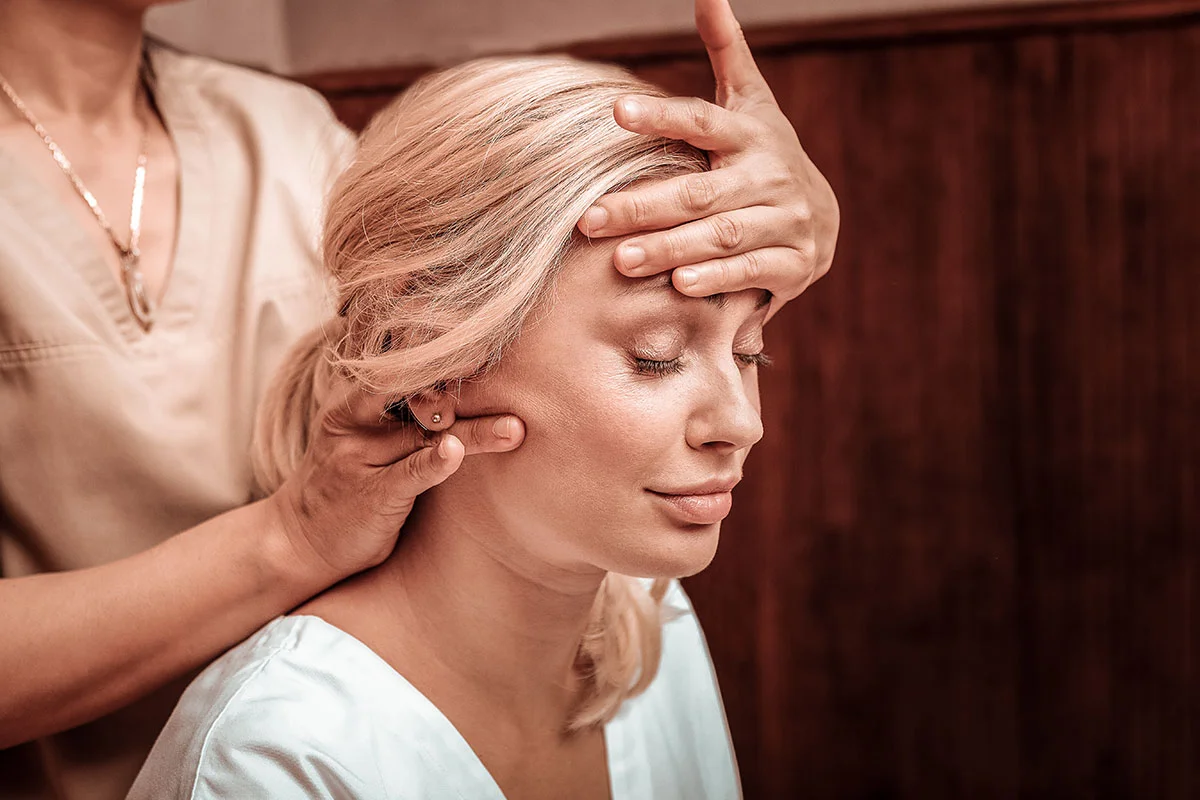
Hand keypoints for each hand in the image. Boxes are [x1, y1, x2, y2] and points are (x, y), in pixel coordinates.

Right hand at [265, 373, 524, 586]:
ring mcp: (359, 457)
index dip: (445, 350)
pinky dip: (433, 462)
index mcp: (355, 400)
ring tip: (515, 427)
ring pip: (424, 433)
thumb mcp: (363, 435)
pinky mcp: (369, 495)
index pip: (403, 365)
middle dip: (463, 379)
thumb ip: (402, 410)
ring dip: (474, 429)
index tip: (492, 336)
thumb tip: (464, 383)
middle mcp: (355, 421)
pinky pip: (407, 473)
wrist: (295, 542)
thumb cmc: (347, 482)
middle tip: (511, 370)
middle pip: (418, 392)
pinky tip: (456, 452)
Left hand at [577, 0, 838, 318]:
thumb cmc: (762, 155)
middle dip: (641, 207)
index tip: (615, 110)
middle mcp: (769, 175)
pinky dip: (717, 278)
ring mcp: (786, 220)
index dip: (661, 115)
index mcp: (750, 133)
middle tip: (589, 220)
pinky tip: (679, 284)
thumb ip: (726, 50)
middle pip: (698, 192)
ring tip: (620, 259)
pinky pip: (751, 270)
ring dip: (669, 248)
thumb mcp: (750, 102)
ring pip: (721, 234)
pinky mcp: (794, 263)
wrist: (820, 218)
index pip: (701, 120)